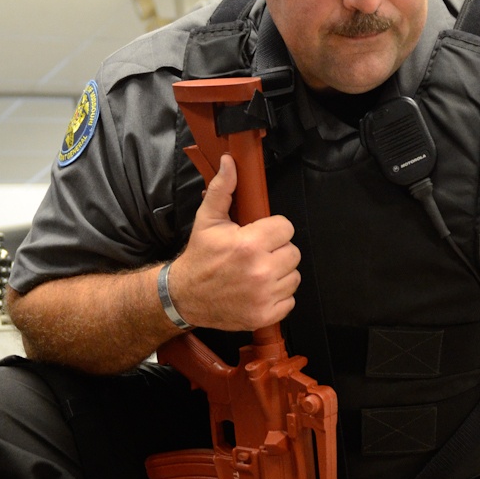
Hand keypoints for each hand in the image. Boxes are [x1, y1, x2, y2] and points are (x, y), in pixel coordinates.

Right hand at [170, 153, 299, 330]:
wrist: (186, 297)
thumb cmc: (200, 258)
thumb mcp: (208, 220)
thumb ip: (223, 190)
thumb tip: (230, 163)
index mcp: (249, 244)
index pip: (286, 228)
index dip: (274, 230)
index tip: (261, 235)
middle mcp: (260, 271)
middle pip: (293, 252)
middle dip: (278, 251)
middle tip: (259, 254)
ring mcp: (264, 296)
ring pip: (294, 276)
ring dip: (280, 274)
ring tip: (259, 272)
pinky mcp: (265, 315)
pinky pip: (290, 300)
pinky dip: (278, 297)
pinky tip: (260, 290)